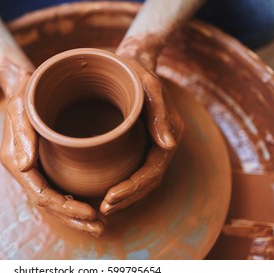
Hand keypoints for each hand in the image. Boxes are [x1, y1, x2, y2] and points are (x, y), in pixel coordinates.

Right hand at [0, 71, 104, 236]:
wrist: (27, 86)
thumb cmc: (26, 93)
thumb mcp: (21, 106)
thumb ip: (22, 134)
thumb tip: (25, 166)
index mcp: (16, 160)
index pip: (41, 194)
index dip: (66, 207)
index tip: (91, 212)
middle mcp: (25, 169)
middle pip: (49, 205)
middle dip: (74, 219)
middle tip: (101, 228)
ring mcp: (35, 169)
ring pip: (55, 201)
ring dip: (76, 216)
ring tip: (101, 225)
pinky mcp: (45, 164)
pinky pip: (58, 189)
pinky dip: (74, 201)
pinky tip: (92, 205)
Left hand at [100, 51, 183, 215]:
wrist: (129, 61)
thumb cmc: (134, 70)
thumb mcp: (147, 83)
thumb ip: (159, 110)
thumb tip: (170, 145)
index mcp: (168, 131)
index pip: (153, 170)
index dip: (133, 188)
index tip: (110, 198)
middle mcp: (162, 142)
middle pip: (148, 181)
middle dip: (127, 198)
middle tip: (103, 209)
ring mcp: (151, 144)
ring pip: (142, 181)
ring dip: (125, 198)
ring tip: (104, 208)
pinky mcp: (139, 144)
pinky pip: (134, 171)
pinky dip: (123, 186)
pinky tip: (105, 193)